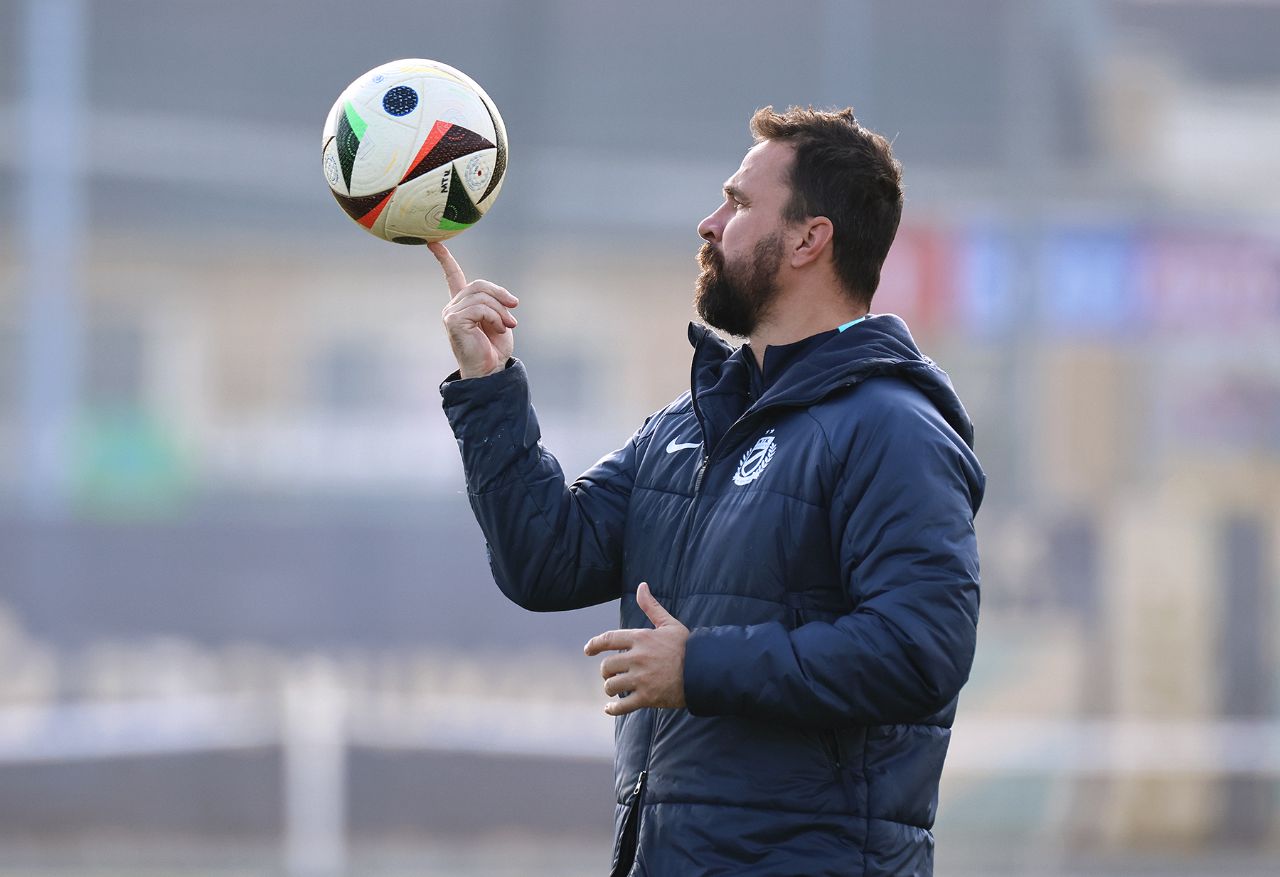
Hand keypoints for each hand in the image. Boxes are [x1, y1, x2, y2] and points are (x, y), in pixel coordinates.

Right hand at [429, 242, 518, 377]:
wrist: (490, 371)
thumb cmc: (494, 349)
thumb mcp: (499, 319)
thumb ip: (495, 302)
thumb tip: (502, 296)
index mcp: (463, 304)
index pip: (452, 276)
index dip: (444, 258)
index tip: (434, 242)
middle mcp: (453, 306)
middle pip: (479, 285)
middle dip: (501, 296)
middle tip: (514, 313)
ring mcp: (450, 313)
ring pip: (482, 296)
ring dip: (501, 310)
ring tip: (509, 325)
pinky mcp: (453, 321)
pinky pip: (480, 308)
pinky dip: (495, 317)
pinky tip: (500, 329)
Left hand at [584, 582, 688, 715]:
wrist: (705, 670)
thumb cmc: (687, 646)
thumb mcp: (669, 623)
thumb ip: (651, 606)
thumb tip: (641, 585)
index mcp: (640, 638)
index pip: (608, 639)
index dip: (594, 645)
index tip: (588, 650)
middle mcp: (637, 658)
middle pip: (607, 666)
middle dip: (606, 672)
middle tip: (611, 675)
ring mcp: (641, 679)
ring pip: (612, 686)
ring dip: (610, 689)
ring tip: (615, 690)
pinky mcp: (647, 697)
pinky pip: (622, 707)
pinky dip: (613, 709)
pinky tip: (610, 708)